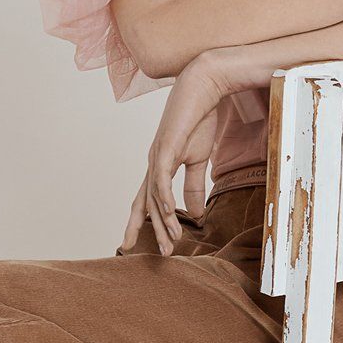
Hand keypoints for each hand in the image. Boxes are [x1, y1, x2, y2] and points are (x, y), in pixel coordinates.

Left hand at [119, 56, 225, 256]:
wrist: (204, 88)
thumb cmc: (199, 119)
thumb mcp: (198, 159)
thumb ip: (194, 185)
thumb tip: (194, 213)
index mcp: (159, 166)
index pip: (145, 200)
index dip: (140, 222)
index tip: (137, 244)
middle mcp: (153, 164)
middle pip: (144, 204)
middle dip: (147, 230)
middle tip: (153, 254)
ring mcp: (156, 156)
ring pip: (154, 198)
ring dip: (163, 223)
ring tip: (171, 244)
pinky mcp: (165, 148)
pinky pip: (162, 181)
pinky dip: (165, 201)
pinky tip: (171, 217)